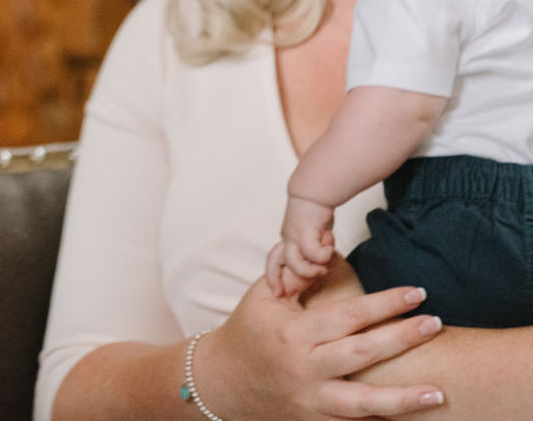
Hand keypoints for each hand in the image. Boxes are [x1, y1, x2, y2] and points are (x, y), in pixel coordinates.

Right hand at [200, 277, 443, 419]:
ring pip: (363, 402)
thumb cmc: (248, 330)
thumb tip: (332, 254)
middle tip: (435, 324)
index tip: (416, 292)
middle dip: (403, 338)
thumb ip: (298, 276)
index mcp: (293, 334)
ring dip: (403, 398)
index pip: (348, 315)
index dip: (385, 303)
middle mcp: (304, 368)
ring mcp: (310, 400)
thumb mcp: (264, 296)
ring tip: (438, 392)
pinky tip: (412, 418)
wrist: (222, 380)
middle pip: (362, 353)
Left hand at [269, 195, 335, 296]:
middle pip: (275, 262)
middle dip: (278, 279)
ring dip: (312, 270)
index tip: (277, 293)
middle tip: (284, 294)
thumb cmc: (317, 215)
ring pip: (295, 263)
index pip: (273, 261)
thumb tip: (323, 268)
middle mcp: (286, 239)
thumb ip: (315, 251)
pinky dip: (325, 254)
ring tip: (324, 266)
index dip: (273, 277)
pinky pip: (313, 253)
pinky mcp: (304, 231)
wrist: (315, 192)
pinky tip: (329, 244)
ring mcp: (293, 235)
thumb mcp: (313, 236)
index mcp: (287, 241)